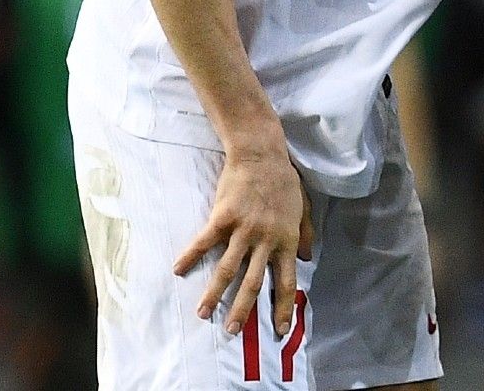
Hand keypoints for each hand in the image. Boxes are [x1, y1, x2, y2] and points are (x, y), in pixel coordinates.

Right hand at [174, 144, 313, 335]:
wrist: (262, 154)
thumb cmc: (284, 181)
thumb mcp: (303, 208)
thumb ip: (304, 234)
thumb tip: (305, 258)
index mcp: (286, 240)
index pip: (286, 281)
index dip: (283, 307)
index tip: (280, 330)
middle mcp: (266, 240)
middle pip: (253, 282)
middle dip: (242, 310)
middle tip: (231, 331)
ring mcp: (243, 229)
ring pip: (227, 269)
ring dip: (214, 293)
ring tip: (202, 313)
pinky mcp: (223, 217)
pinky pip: (204, 242)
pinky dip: (190, 257)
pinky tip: (178, 270)